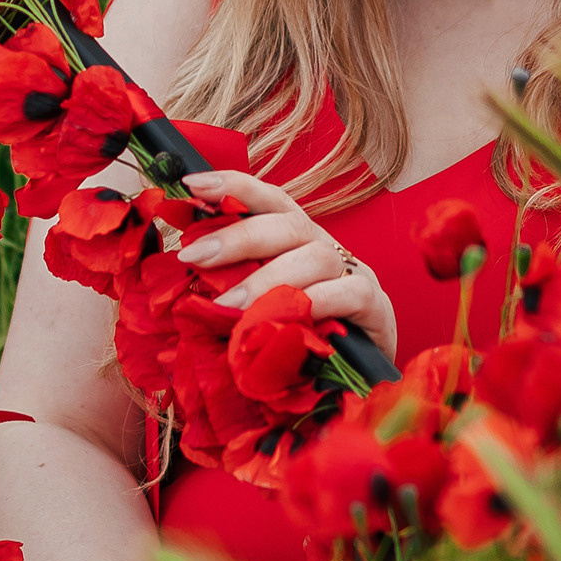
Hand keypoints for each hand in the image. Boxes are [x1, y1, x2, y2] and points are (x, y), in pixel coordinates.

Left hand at [175, 166, 400, 363]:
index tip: (192, 182)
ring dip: (267, 279)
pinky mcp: (374, 305)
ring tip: (228, 306)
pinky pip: (347, 292)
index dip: (233, 185)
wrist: (358, 378)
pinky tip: (286, 320)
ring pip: (315, 256)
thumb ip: (232, 286)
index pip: (269, 199)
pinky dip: (314, 303)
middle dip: (237, 235)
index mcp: (295, 240)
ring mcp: (353, 272)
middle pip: (287, 223)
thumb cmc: (298, 340)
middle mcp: (325, 247)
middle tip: (194, 255)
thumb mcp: (260, 307)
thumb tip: (185, 272)